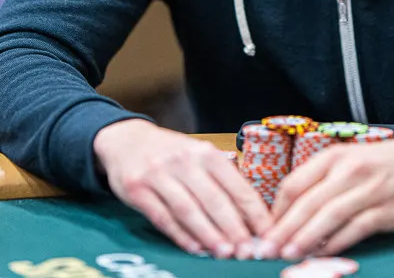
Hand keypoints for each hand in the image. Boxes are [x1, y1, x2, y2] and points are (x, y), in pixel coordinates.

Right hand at [93, 120, 270, 257]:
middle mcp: (183, 160)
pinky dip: (180, 235)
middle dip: (234, 228)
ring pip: (189, 210)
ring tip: (225, 253)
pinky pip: (162, 216)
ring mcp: (158, 174)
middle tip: (248, 251)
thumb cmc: (171, 153)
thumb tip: (249, 218)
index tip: (267, 233)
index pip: (236, 185)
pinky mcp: (137, 189)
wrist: (126, 139)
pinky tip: (195, 248)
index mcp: (205, 152)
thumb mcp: (198, 156)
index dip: (254, 212)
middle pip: (214, 200)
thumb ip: (220, 182)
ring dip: (209, 235)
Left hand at [261, 130, 393, 259]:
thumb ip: (322, 181)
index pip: (295, 183)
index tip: (266, 230)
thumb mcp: (350, 159)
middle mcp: (350, 170)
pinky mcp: (389, 210)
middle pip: (309, 202)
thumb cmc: (383, 163)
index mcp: (335, 156)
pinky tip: (324, 254)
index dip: (277, 210)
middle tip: (267, 249)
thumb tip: (291, 214)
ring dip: (307, 238)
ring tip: (289, 254)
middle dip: (285, 229)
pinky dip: (338, 244)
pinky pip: (357, 229)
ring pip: (331, 216)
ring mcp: (370, 189)